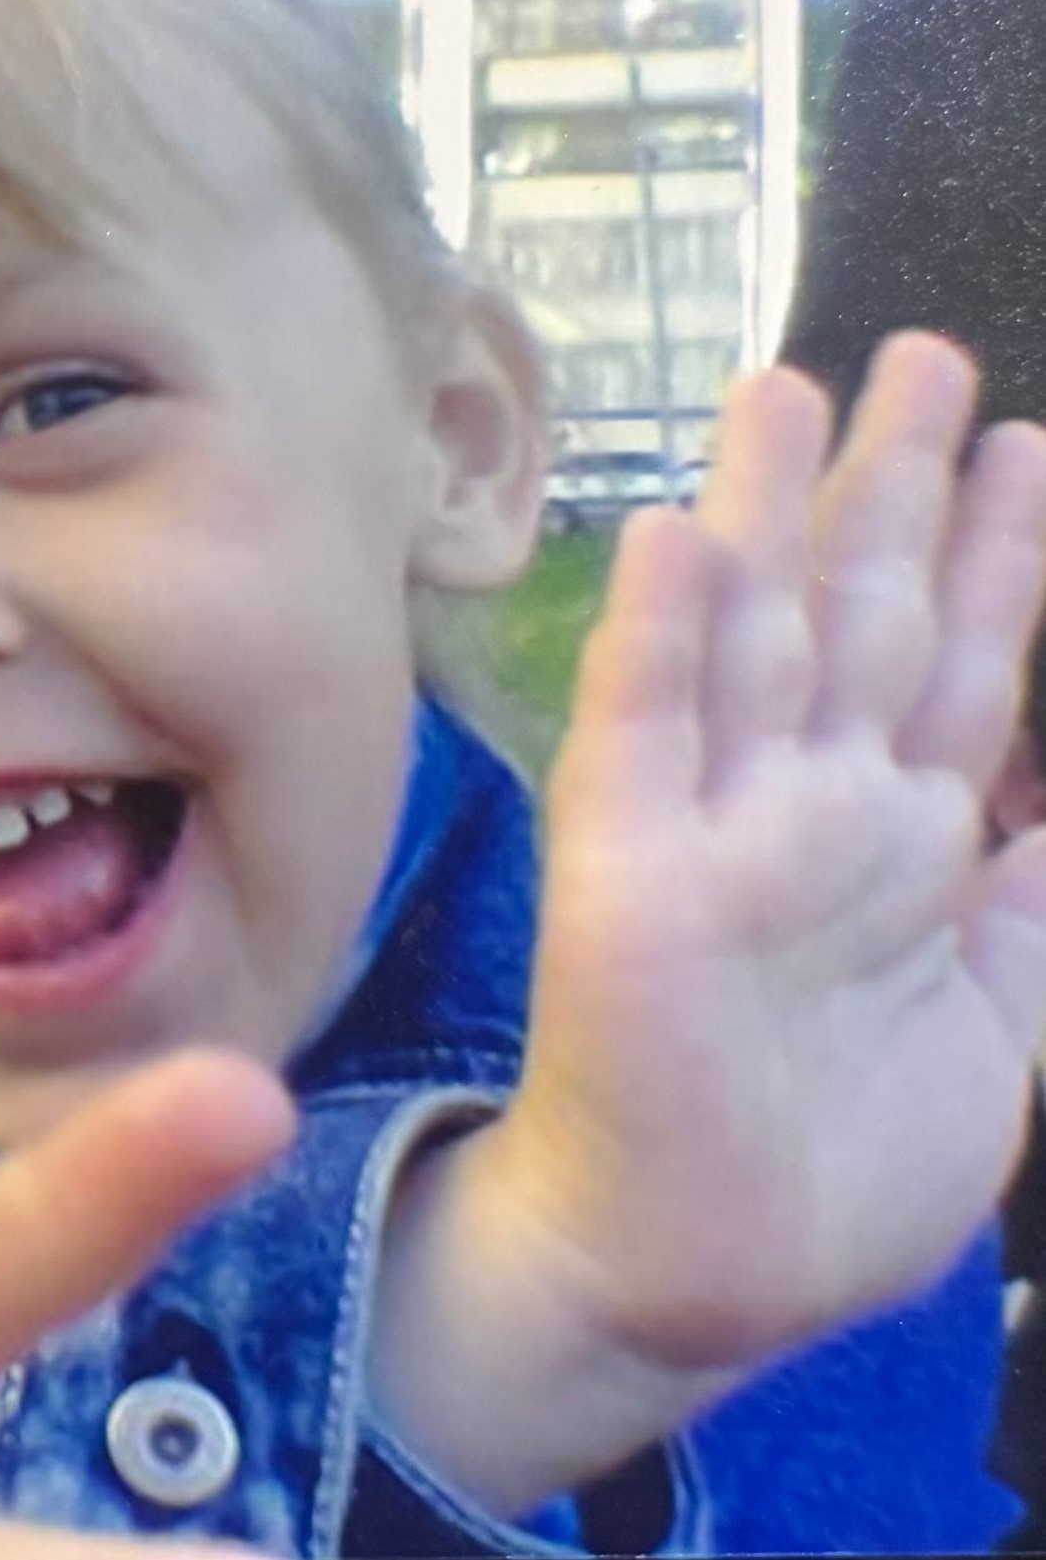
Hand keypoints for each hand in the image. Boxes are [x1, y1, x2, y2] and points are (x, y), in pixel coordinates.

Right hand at [501, 332, 1045, 1370]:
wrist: (702, 1270)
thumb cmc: (842, 1164)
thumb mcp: (1007, 1018)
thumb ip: (1039, 896)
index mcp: (902, 842)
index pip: (964, 669)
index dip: (1002, 557)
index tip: (1025, 449)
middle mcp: (811, 808)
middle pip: (862, 619)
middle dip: (894, 489)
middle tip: (922, 357)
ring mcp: (713, 830)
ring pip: (753, 644)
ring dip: (766, 516)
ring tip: (790, 391)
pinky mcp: (623, 875)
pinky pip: (639, 741)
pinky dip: (655, 643)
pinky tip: (671, 543)